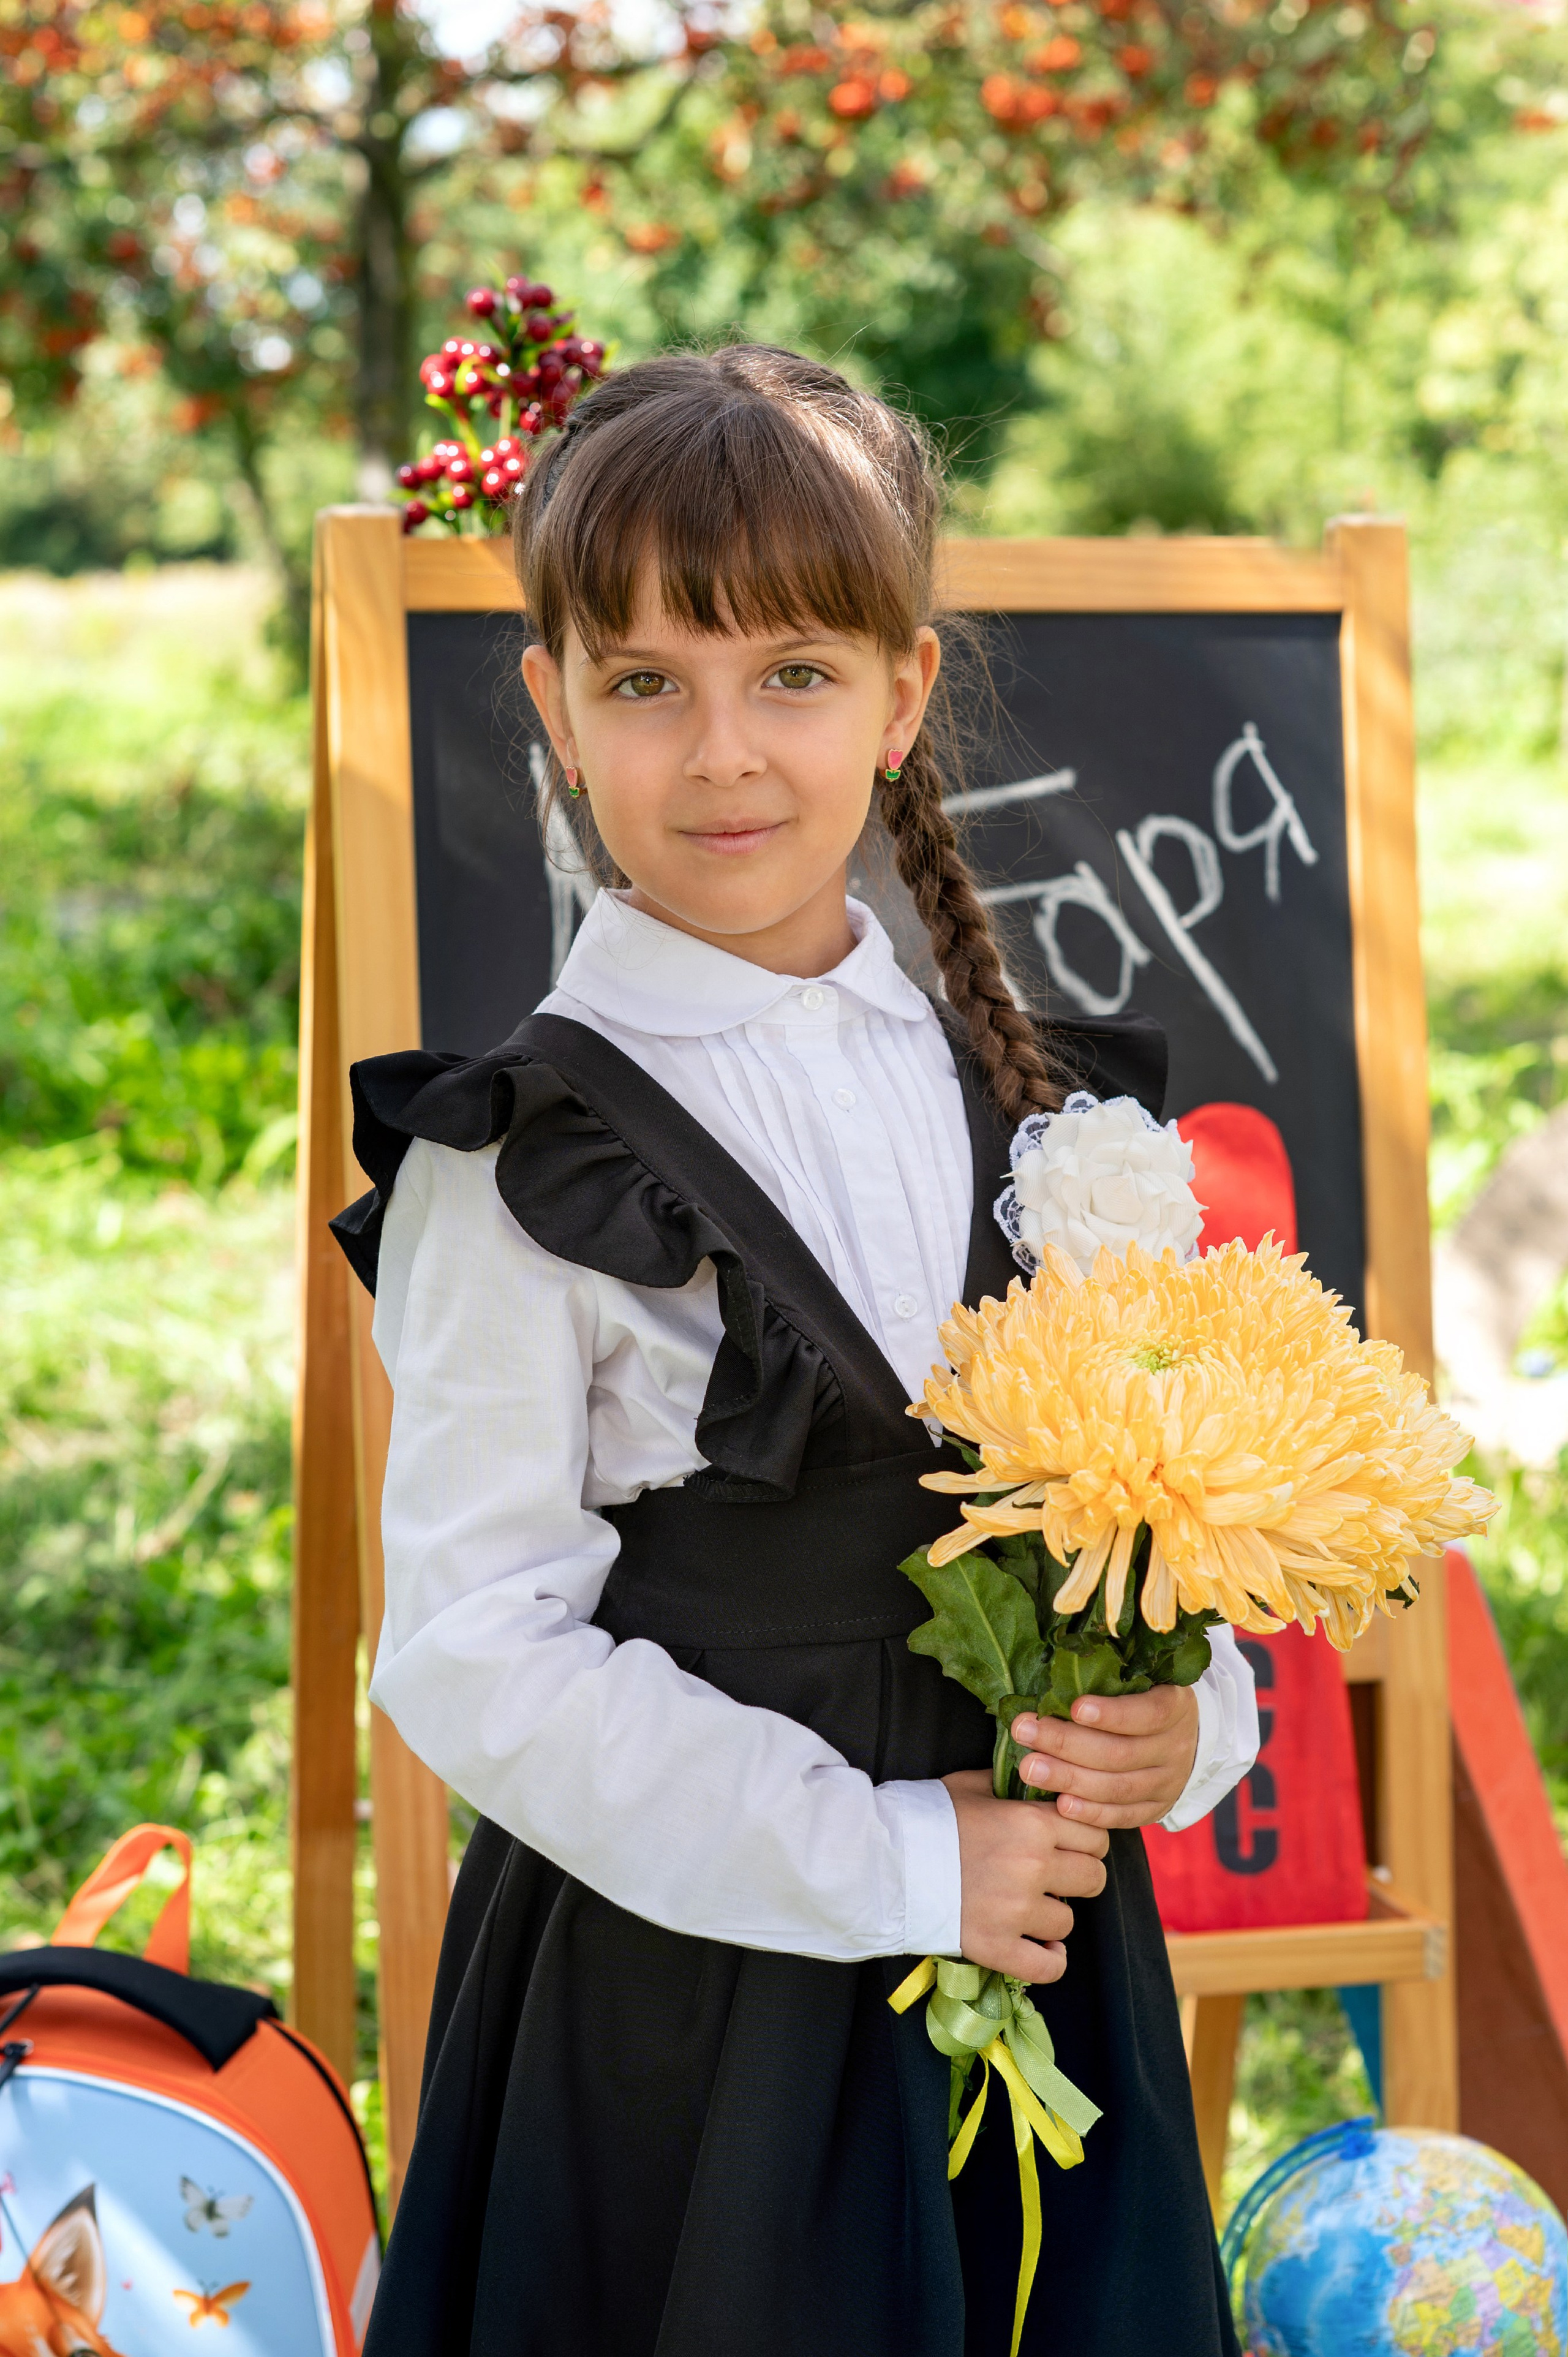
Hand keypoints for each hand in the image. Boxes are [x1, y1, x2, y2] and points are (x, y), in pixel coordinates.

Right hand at [942, 1768, 1109, 1982]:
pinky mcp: (997, 1946)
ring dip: (1053, 1915)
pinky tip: (1043, 1949)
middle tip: (1055, 1875)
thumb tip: (1038, 1779)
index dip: (1085, 1839)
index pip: (1095, 1835)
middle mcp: (1033, 1866)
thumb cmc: (928, 1816)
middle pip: (1094, 1878)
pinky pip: (1048, 1968)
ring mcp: (1017, 1911)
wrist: (885, 1858)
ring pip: (1068, 1921)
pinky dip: (1050, 1961)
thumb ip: (1013, 1784)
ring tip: (1030, 1907)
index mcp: (1032, 1823)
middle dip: (1079, 1875)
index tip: (1069, 1844)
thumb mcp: (973, 1785)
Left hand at [1010, 1686, 1199, 1829]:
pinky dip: (1091, 1812)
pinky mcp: (1156, 1809)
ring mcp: (1168, 1783)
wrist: (1184, 1738)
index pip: (1149, 1714)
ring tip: (1031, 1768)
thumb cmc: (1145, 1698)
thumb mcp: (1141, 1679)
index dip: (1112, 1714)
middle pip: (1121, 1753)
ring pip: (1118, 1787)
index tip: (1074, 1707)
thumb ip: (1109, 1675)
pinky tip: (1061, 1805)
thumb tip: (1056, 1660)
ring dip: (1070, 1779)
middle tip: (1024, 1732)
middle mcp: (1176, 1747)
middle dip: (1067, 1744)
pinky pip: (1122, 1816)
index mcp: (1176, 1707)